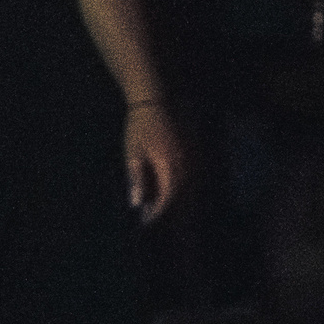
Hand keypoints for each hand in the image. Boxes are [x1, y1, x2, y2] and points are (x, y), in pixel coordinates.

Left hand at [125, 105, 183, 223]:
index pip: (167, 196)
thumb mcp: (133, 154)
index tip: (146, 221)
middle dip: (166, 208)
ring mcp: (189, 155)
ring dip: (174, 198)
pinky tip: (168, 188)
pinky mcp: (190, 150)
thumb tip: (137, 204)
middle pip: (180, 193)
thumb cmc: (139, 128)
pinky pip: (190, 174)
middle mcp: (183, 162)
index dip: (158, 211)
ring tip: (157, 205)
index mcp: (168, 165)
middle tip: (150, 217)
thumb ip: (137, 179)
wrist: (154, 102)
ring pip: (187, 185)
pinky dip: (180, 186)